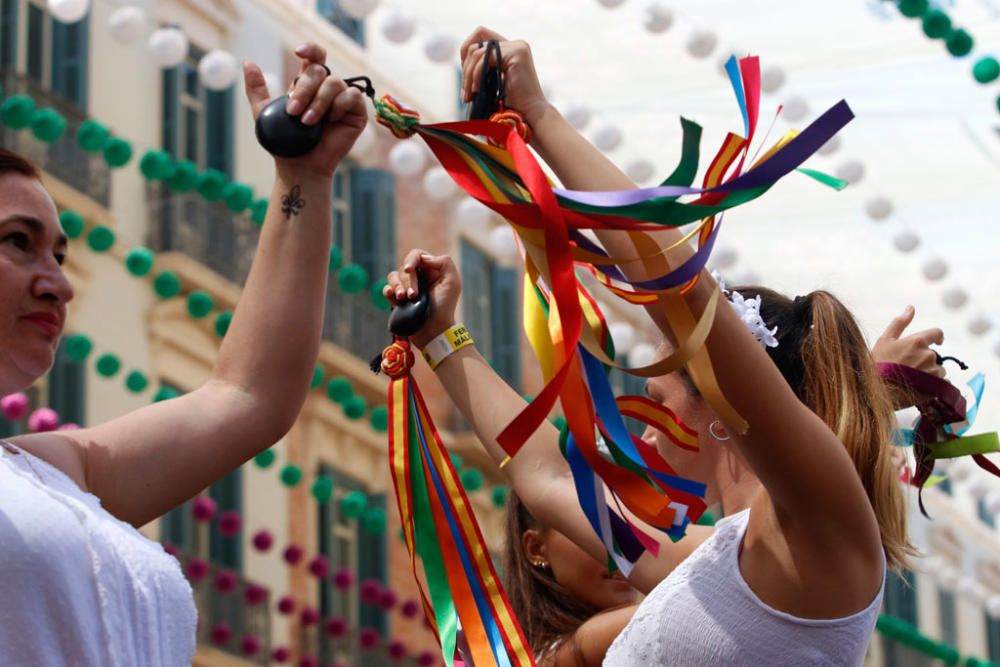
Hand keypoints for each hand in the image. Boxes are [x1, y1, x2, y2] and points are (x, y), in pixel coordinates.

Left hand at [243, 43, 366, 177]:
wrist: (302, 166)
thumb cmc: (286, 143)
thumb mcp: (264, 113)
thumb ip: (257, 89)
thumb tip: (247, 63)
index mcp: (309, 84)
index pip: (315, 57)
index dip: (310, 49)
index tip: (298, 52)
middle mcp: (328, 89)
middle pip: (320, 70)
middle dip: (305, 89)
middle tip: (293, 112)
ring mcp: (343, 100)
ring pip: (334, 83)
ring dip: (318, 102)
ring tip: (308, 123)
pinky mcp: (357, 113)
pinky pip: (352, 96)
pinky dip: (339, 106)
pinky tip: (331, 120)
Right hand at [385, 250, 462, 348]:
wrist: (434, 330)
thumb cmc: (445, 307)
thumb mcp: (453, 282)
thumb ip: (444, 263)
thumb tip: (424, 258)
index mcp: (431, 270)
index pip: (417, 256)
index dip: (412, 260)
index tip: (410, 270)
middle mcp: (418, 277)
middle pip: (404, 268)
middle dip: (408, 281)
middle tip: (414, 296)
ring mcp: (407, 288)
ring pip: (393, 276)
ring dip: (397, 286)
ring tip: (404, 299)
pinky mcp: (398, 299)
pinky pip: (387, 288)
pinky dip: (387, 290)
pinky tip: (392, 295)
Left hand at [459, 27, 550, 126]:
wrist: (530, 115)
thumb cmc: (513, 105)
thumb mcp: (494, 82)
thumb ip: (484, 68)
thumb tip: (463, 64)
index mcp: (510, 50)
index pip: (481, 36)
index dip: (467, 54)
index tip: (467, 79)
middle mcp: (515, 45)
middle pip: (476, 42)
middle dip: (465, 68)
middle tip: (466, 93)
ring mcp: (516, 47)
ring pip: (477, 52)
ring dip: (468, 76)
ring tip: (470, 95)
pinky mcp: (516, 53)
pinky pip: (484, 58)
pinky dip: (476, 75)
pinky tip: (478, 90)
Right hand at [872, 305, 944, 408]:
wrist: (877, 391)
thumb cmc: (878, 364)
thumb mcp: (884, 340)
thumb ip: (899, 323)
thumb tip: (911, 307)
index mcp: (918, 341)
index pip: (937, 333)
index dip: (936, 337)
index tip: (934, 342)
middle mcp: (928, 356)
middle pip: (934, 354)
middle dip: (924, 359)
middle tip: (907, 366)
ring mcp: (933, 372)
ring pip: (937, 369)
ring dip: (928, 372)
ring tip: (910, 378)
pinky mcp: (935, 387)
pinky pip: (941, 383)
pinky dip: (932, 384)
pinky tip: (918, 386)